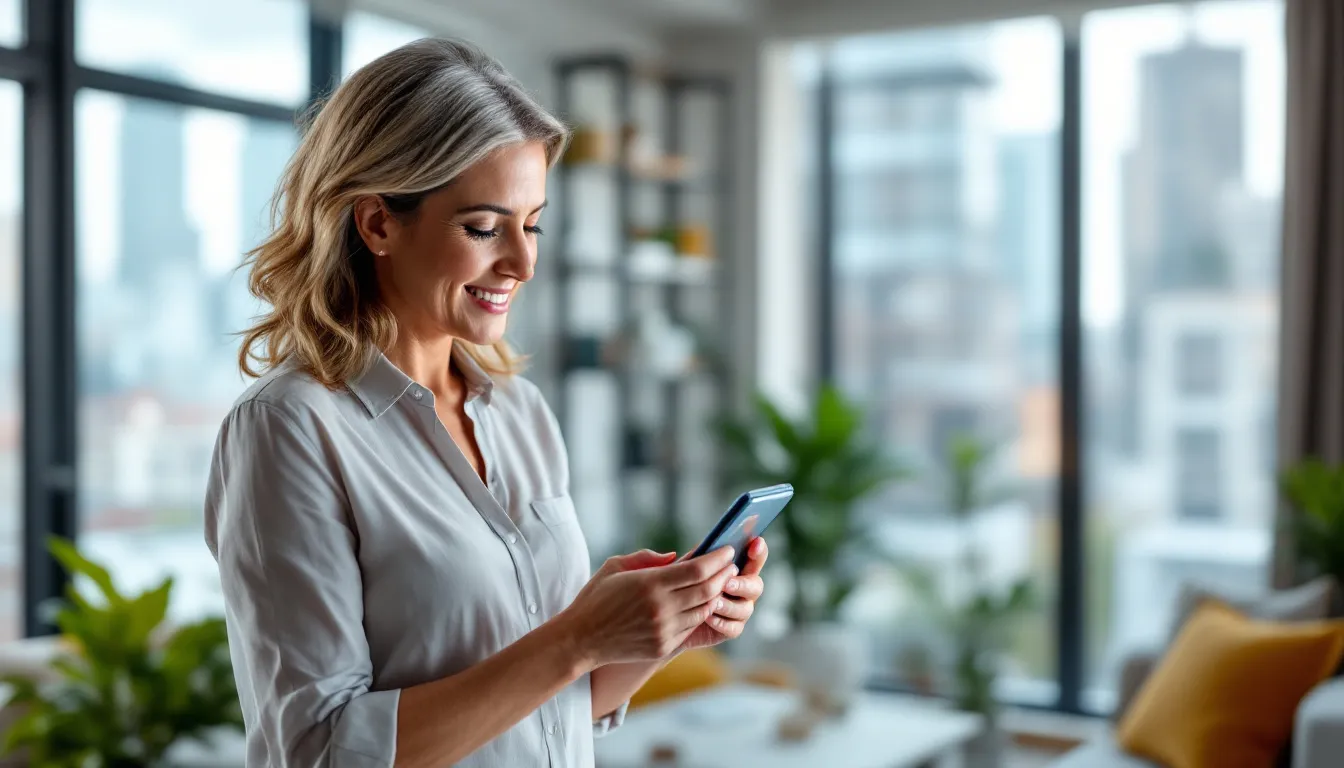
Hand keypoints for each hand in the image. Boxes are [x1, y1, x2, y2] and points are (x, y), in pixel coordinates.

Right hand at [557, 546, 737, 666]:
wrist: (581, 638)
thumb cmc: (596, 597)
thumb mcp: (616, 566)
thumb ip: (647, 557)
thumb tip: (677, 557)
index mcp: (650, 584)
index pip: (697, 570)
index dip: (717, 559)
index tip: (727, 550)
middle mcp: (661, 608)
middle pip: (707, 589)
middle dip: (724, 575)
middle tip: (731, 565)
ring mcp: (664, 630)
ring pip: (704, 610)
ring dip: (717, 595)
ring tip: (721, 582)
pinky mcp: (663, 647)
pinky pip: (691, 627)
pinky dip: (701, 613)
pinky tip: (703, 602)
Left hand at [676, 537, 767, 652]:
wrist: (670, 615)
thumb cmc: (679, 585)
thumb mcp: (684, 568)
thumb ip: (697, 557)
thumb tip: (707, 544)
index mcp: (737, 569)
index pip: (754, 557)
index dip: (759, 550)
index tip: (755, 542)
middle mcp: (743, 589)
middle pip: (756, 585)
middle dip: (743, 584)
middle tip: (726, 583)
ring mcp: (739, 610)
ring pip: (746, 608)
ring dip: (730, 605)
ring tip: (713, 603)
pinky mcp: (730, 628)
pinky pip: (735, 628)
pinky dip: (722, 623)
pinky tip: (708, 618)